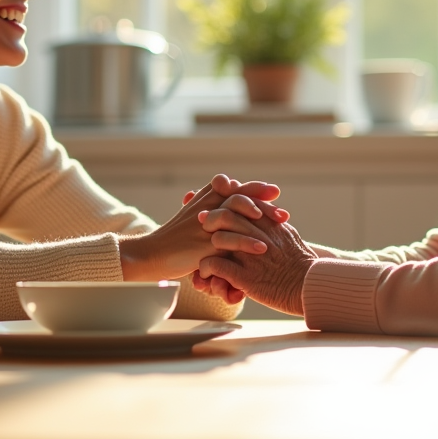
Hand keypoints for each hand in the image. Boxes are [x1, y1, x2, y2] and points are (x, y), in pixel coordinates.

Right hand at [119, 175, 281, 281]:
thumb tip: (234, 185)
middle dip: (265, 204)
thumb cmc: (178, 236)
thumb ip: (215, 201)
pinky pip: (230, 240)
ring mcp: (205, 224)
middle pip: (240, 197)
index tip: (275, 192)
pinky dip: (247, 242)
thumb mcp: (197, 214)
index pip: (236, 187)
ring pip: (237, 214)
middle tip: (283, 214)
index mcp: (206, 197)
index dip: (257, 189)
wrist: (154, 254)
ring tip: (280, 226)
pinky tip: (262, 247)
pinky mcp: (203, 244)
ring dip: (261, 218)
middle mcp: (207, 206)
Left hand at [195, 212, 317, 316]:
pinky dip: (206, 268)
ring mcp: (250, 256)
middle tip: (202, 223)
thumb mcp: (290, 236)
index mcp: (269, 224)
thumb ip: (275, 224)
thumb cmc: (301, 264)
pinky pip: (216, 265)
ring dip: (206, 246)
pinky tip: (207, 273)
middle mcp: (258, 236)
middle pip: (226, 216)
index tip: (216, 205)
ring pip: (218, 238)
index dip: (225, 201)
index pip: (241, 202)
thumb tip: (269, 215)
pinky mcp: (245, 276)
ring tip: (203, 254)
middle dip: (210, 219)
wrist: (310, 287)